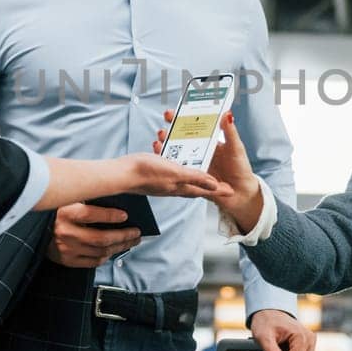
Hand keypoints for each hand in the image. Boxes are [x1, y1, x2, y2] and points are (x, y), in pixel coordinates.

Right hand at [47, 203, 141, 267]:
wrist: (32, 231)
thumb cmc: (55, 214)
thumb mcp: (66, 202)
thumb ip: (85, 202)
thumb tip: (113, 204)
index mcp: (64, 213)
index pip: (90, 214)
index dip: (110, 215)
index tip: (125, 216)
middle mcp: (65, 232)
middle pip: (101, 238)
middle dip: (123, 236)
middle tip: (136, 233)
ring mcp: (66, 249)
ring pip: (100, 251)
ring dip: (119, 247)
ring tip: (130, 241)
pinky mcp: (67, 260)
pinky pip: (92, 262)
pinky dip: (105, 257)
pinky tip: (113, 251)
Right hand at [113, 152, 228, 199]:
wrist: (121, 174)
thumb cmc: (146, 173)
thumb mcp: (175, 173)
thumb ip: (195, 177)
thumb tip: (214, 184)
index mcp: (181, 186)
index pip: (204, 190)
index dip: (218, 190)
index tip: (230, 191)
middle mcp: (173, 186)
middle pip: (195, 184)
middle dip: (206, 181)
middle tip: (218, 180)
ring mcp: (162, 182)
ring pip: (181, 176)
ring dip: (189, 169)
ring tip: (197, 164)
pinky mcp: (153, 175)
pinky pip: (168, 168)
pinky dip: (173, 163)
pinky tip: (171, 158)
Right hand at [157, 112, 260, 226]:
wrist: (241, 195)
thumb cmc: (240, 169)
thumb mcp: (236, 149)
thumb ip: (230, 133)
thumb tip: (227, 114)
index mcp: (212, 142)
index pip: (197, 126)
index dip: (187, 117)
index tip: (178, 110)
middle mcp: (202, 151)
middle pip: (184, 137)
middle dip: (173, 127)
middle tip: (167, 118)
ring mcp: (195, 163)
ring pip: (177, 150)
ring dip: (168, 142)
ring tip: (161, 136)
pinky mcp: (190, 176)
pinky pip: (176, 165)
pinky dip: (167, 158)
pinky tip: (160, 152)